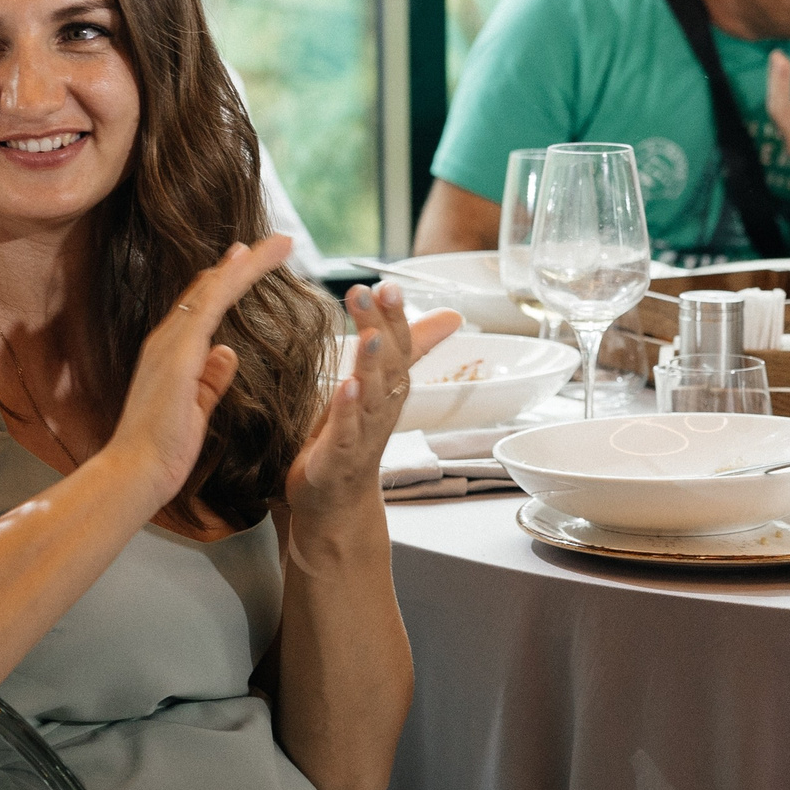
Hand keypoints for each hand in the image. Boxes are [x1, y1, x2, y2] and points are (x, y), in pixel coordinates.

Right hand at [105, 236, 293, 508]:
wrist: (134, 471)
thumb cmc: (161, 450)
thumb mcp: (196, 408)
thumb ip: (211, 379)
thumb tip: (228, 353)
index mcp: (170, 354)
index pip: (201, 307)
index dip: (225, 281)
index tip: (247, 261)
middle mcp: (165, 339)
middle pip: (208, 289)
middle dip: (242, 263)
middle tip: (274, 241)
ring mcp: (169, 343)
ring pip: (211, 289)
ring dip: (246, 264)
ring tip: (278, 242)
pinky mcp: (178, 352)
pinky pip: (207, 305)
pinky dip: (229, 280)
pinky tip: (246, 262)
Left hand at [284, 282, 462, 523]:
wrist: (336, 505)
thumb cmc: (353, 438)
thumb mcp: (378, 385)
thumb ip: (409, 346)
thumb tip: (453, 314)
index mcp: (390, 391)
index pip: (400, 348)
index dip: (397, 317)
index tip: (390, 284)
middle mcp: (381, 412)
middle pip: (388, 366)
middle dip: (383, 328)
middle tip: (373, 292)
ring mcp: (361, 437)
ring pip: (372, 397)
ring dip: (372, 365)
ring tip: (370, 334)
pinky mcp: (336, 460)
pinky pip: (345, 433)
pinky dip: (346, 411)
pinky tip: (345, 387)